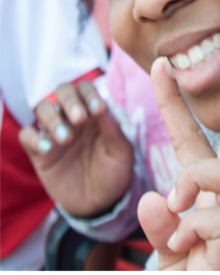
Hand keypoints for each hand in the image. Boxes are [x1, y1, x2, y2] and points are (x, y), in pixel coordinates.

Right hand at [19, 81, 134, 218]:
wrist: (101, 202)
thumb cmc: (114, 171)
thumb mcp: (121, 151)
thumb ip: (113, 129)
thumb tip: (103, 106)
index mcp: (95, 112)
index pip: (86, 89)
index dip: (90, 94)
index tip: (98, 109)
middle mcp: (73, 118)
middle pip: (62, 91)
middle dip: (70, 100)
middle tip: (80, 119)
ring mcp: (56, 133)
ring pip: (43, 109)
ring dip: (53, 119)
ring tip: (66, 138)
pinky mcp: (41, 153)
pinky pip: (26, 135)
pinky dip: (33, 137)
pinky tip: (46, 148)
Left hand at [138, 42, 219, 272]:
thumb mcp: (166, 252)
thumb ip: (159, 226)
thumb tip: (154, 195)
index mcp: (201, 187)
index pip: (189, 135)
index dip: (173, 100)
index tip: (160, 63)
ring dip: (197, 183)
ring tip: (178, 214)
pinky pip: (218, 213)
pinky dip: (193, 230)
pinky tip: (191, 247)